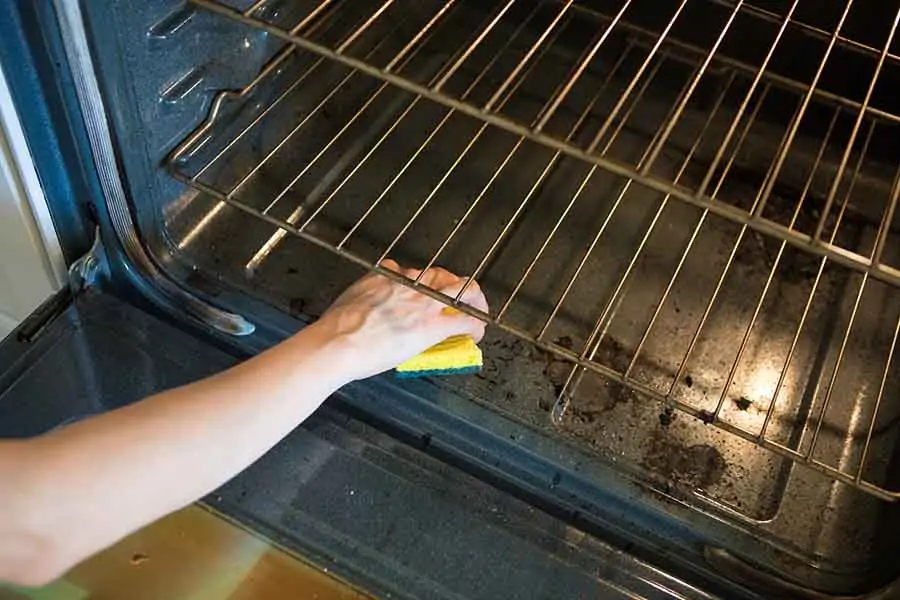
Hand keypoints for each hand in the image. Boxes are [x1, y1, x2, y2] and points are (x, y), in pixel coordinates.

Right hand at [316, 260, 488, 380]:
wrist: (338, 343)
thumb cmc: (337, 328)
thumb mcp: (351, 297)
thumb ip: (366, 293)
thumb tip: (368, 300)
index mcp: (388, 277)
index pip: (415, 272)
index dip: (426, 284)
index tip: (427, 293)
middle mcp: (409, 285)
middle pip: (442, 275)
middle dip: (454, 286)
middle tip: (457, 300)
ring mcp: (423, 304)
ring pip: (463, 290)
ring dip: (473, 301)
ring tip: (476, 312)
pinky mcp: (431, 327)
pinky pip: (465, 320)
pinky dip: (475, 326)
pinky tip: (476, 333)